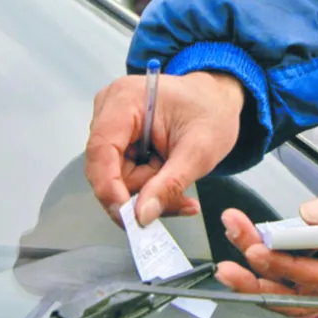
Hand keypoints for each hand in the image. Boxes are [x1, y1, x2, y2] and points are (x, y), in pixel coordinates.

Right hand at [86, 70, 243, 224]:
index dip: (110, 188)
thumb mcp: (200, 152)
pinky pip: (123, 176)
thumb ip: (170, 185)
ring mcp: (110, 125)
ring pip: (115, 179)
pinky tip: (169, 178)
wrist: (216, 102)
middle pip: (107, 170)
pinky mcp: (117, 140)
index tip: (131, 218)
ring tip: (179, 178)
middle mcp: (108, 109)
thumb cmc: (211, 113)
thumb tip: (142, 215)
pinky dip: (148, 186)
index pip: (101, 150)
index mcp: (125, 99)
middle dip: (141, 192)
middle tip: (178, 197)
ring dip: (148, 189)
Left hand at [214, 172, 317, 295]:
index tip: (259, 248)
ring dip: (262, 272)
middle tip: (232, 246)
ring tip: (233, 243)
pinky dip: (276, 268)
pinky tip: (253, 247)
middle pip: (301, 289)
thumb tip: (311, 213)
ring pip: (298, 290)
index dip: (288, 264)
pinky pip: (305, 281)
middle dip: (261, 271)